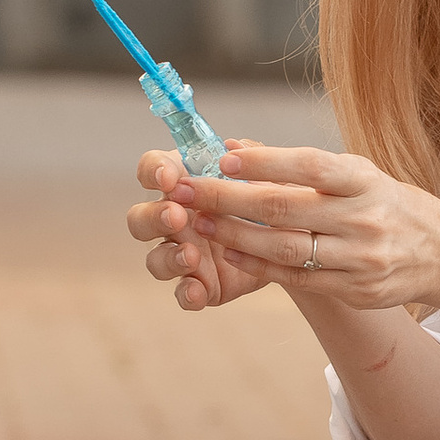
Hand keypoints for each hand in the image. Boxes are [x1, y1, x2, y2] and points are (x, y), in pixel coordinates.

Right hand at [128, 152, 290, 311]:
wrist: (298, 243)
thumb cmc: (273, 199)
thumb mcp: (268, 174)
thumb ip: (250, 159)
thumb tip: (232, 145)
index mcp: (186, 184)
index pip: (152, 170)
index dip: (152, 172)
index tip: (168, 177)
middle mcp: (177, 219)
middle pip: (140, 218)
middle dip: (154, 217)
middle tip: (177, 215)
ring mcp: (184, 253)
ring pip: (155, 259)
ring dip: (168, 257)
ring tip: (191, 255)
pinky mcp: (200, 284)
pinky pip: (183, 293)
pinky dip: (186, 294)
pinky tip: (197, 291)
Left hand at [154, 140, 439, 310]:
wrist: (439, 251)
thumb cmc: (383, 202)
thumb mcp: (354, 172)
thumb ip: (296, 165)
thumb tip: (233, 149)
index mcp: (364, 181)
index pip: (309, 167)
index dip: (264, 162)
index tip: (222, 159)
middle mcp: (364, 219)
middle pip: (285, 209)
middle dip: (228, 200)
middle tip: (188, 191)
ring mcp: (360, 259)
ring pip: (285, 249)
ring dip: (233, 235)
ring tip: (198, 222)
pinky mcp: (355, 290)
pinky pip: (296, 279)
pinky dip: (258, 265)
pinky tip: (229, 251)